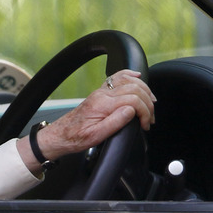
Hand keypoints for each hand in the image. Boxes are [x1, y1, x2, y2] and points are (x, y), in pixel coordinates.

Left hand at [16, 69, 155, 172]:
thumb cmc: (77, 137)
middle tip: (150, 119)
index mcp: (103, 105)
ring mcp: (101, 91)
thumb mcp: (96, 136)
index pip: (133, 100)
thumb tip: (132, 110)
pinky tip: (137, 77)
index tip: (145, 125)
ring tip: (151, 104)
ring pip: (128, 81)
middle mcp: (102, 94)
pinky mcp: (101, 93)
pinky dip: (129, 75)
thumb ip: (115, 122)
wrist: (61, 135)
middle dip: (148, 103)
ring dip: (144, 90)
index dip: (145, 112)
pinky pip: (117, 78)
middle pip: (134, 89)